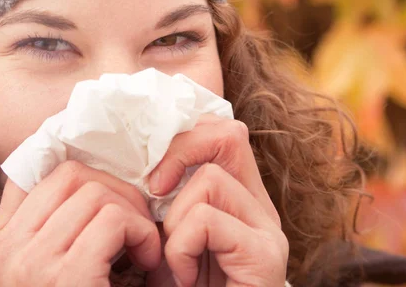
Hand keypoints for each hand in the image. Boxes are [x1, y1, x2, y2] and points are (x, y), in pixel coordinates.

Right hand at [0, 161, 160, 286]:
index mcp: (2, 243)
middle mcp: (8, 249)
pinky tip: (147, 262)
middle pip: (73, 175)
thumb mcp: (53, 264)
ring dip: (135, 216)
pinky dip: (143, 235)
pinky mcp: (67, 276)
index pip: (40, 172)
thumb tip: (91, 171)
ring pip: (98, 194)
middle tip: (137, 224)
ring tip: (141, 249)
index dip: (87, 175)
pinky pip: (114, 221)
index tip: (114, 199)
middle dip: (118, 191)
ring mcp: (32, 262)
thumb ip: (59, 225)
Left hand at [147, 116, 287, 286]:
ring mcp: (266, 230)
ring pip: (208, 180)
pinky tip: (184, 278)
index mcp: (239, 200)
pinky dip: (180, 248)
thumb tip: (139, 171)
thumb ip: (167, 207)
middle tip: (156, 193)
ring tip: (175, 260)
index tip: (155, 180)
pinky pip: (206, 221)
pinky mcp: (265, 255)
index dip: (185, 141)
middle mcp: (259, 208)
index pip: (223, 133)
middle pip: (228, 135)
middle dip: (181, 155)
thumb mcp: (170, 241)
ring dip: (174, 221)